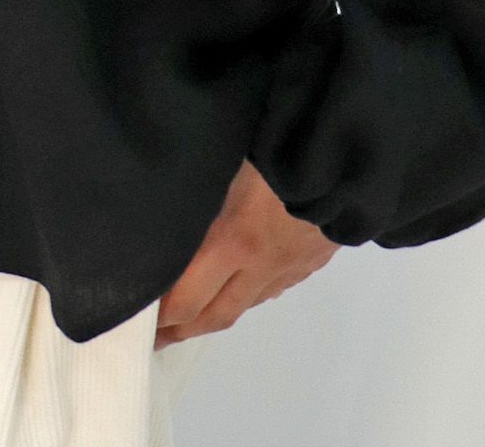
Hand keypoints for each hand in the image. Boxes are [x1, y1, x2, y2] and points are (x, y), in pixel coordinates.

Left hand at [154, 159, 339, 345]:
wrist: (344, 160)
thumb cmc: (279, 149)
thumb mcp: (228, 166)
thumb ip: (200, 195)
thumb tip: (167, 205)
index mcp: (233, 242)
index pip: (187, 297)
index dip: (162, 315)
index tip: (140, 316)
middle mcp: (259, 266)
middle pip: (215, 315)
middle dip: (182, 330)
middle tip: (158, 336)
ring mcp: (287, 268)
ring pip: (246, 305)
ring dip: (215, 315)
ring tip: (192, 317)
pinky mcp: (310, 262)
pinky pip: (273, 288)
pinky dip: (249, 295)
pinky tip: (240, 287)